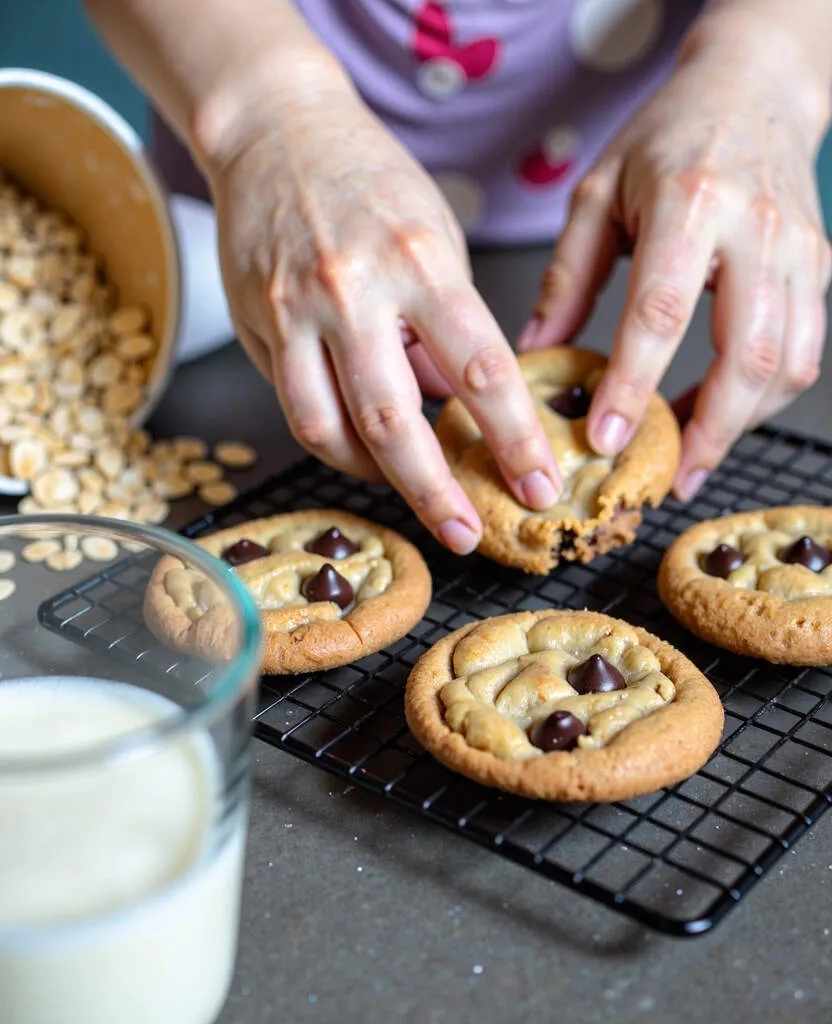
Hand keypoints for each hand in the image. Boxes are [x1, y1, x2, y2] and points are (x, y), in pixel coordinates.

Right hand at [207, 90, 560, 552]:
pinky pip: (297, 409)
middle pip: (396, 422)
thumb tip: (451, 400)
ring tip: (410, 492)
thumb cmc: (369, 181)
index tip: (540, 484)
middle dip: (436, 492)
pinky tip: (360, 446)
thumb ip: (445, 323)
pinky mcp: (256, 327)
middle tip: (466, 534)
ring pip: (330, 431)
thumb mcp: (435, 235)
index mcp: (420, 264)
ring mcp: (295, 313)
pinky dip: (334, 442)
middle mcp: (353, 293)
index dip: (514, 439)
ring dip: (375, 478)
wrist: (274, 131)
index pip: (481, 370)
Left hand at [521, 33, 830, 498]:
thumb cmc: (667, 137)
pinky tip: (723, 414)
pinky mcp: (818, 268)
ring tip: (691, 455)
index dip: (633, 384)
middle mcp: (757, 230)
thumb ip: (567, 276)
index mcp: (691, 203)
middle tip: (669, 476)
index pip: (661, 312)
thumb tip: (534, 351)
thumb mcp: (598, 193)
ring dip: (741, 423)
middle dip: (709, 429)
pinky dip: (765, 398)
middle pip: (748, 354)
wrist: (752, 90)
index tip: (605, 438)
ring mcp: (799, 251)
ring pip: (788, 363)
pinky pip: (804, 351)